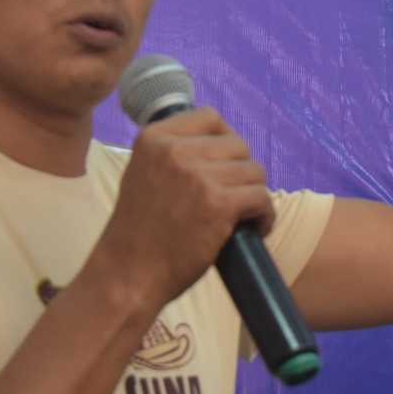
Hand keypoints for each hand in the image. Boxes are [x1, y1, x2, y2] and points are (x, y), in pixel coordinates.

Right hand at [90, 107, 274, 312]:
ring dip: (255, 194)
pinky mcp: (219, 203)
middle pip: (237, 145)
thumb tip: (217, 145)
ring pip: (254, 171)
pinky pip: (261, 197)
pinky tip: (256, 228)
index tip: (224, 166)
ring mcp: (198, 176)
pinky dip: (265, 215)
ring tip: (246, 215)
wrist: (127, 275)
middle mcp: (175, 150)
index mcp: (154, 138)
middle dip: (241, 171)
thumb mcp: (142, 174)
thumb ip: (171, 155)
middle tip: (235, 196)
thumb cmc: (135, 232)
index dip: (224, 141)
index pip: (209, 118)